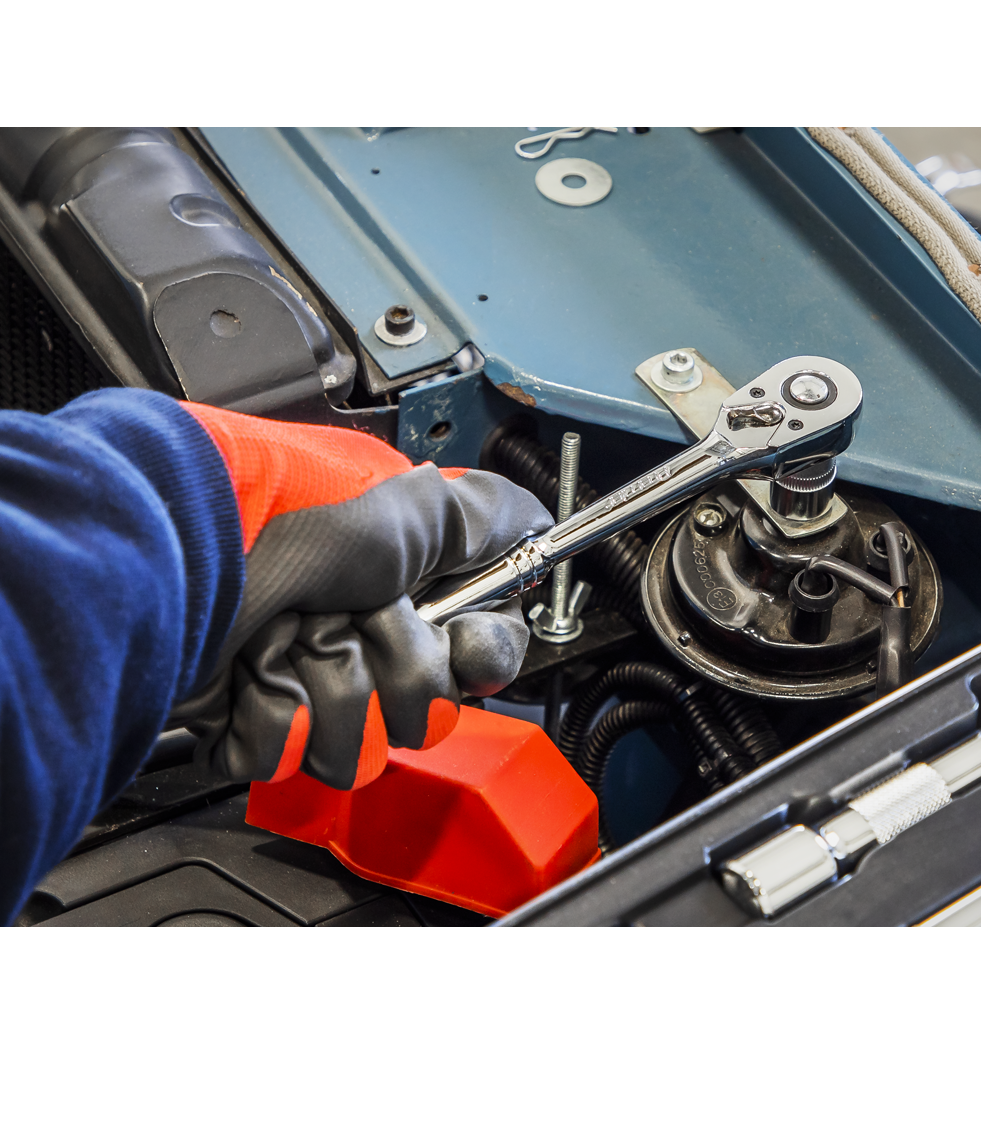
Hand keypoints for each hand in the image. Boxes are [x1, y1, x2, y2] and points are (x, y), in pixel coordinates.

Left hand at [171, 403, 551, 789]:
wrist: (160, 565)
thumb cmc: (272, 521)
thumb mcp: (400, 506)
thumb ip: (482, 516)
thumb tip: (540, 521)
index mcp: (402, 572)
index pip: (481, 638)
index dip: (476, 652)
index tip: (457, 642)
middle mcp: (360, 620)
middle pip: (426, 700)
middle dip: (387, 668)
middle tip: (349, 620)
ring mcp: (308, 669)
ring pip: (363, 739)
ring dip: (324, 693)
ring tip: (284, 642)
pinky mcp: (256, 716)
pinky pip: (297, 755)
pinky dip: (269, 720)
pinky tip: (248, 675)